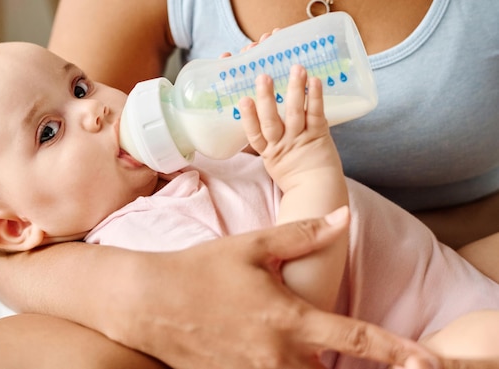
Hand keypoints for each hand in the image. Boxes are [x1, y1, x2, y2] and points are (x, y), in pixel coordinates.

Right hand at [0, 209, 440, 368]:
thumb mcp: (251, 246)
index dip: (395, 350)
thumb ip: (301, 235)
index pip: (356, 338)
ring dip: (313, 367)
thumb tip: (342, 218)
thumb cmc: (200, 270)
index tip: (423, 360)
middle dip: (347, 366)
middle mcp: (277, 355)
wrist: (148, 302)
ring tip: (306, 345)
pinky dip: (281, 367)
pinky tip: (266, 346)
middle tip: (356, 352)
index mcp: (289, 319)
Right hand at [238, 64, 338, 192]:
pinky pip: (316, 114)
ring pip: (295, 113)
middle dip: (266, 98)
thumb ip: (266, 143)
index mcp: (268, 152)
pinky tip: (314, 81)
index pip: (254, 134)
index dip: (248, 117)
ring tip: (295, 69)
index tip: (243, 100)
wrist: (319, 191)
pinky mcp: (319, 136)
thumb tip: (256, 116)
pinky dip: (315, 97)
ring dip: (294, 89)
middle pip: (271, 120)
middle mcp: (283, 144)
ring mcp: (301, 139)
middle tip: (263, 77)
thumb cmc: (296, 175)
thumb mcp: (274, 162)